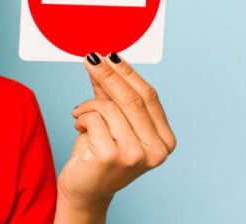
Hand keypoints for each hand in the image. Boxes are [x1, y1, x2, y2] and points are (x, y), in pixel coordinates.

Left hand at [57, 51, 176, 215]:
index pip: (149, 96)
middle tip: (90, 58)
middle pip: (131, 98)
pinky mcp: (111, 156)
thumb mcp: (112, 122)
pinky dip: (82, 118)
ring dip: (89, 105)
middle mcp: (156, 150)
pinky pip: (94, 118)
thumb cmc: (99, 154)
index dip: (128, 72)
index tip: (110, 54)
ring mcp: (135, 155)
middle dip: (108, 73)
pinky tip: (80, 128)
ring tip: (81, 116)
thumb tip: (105, 60)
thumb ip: (112, 94)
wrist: (86, 190)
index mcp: (165, 140)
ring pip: (109, 108)